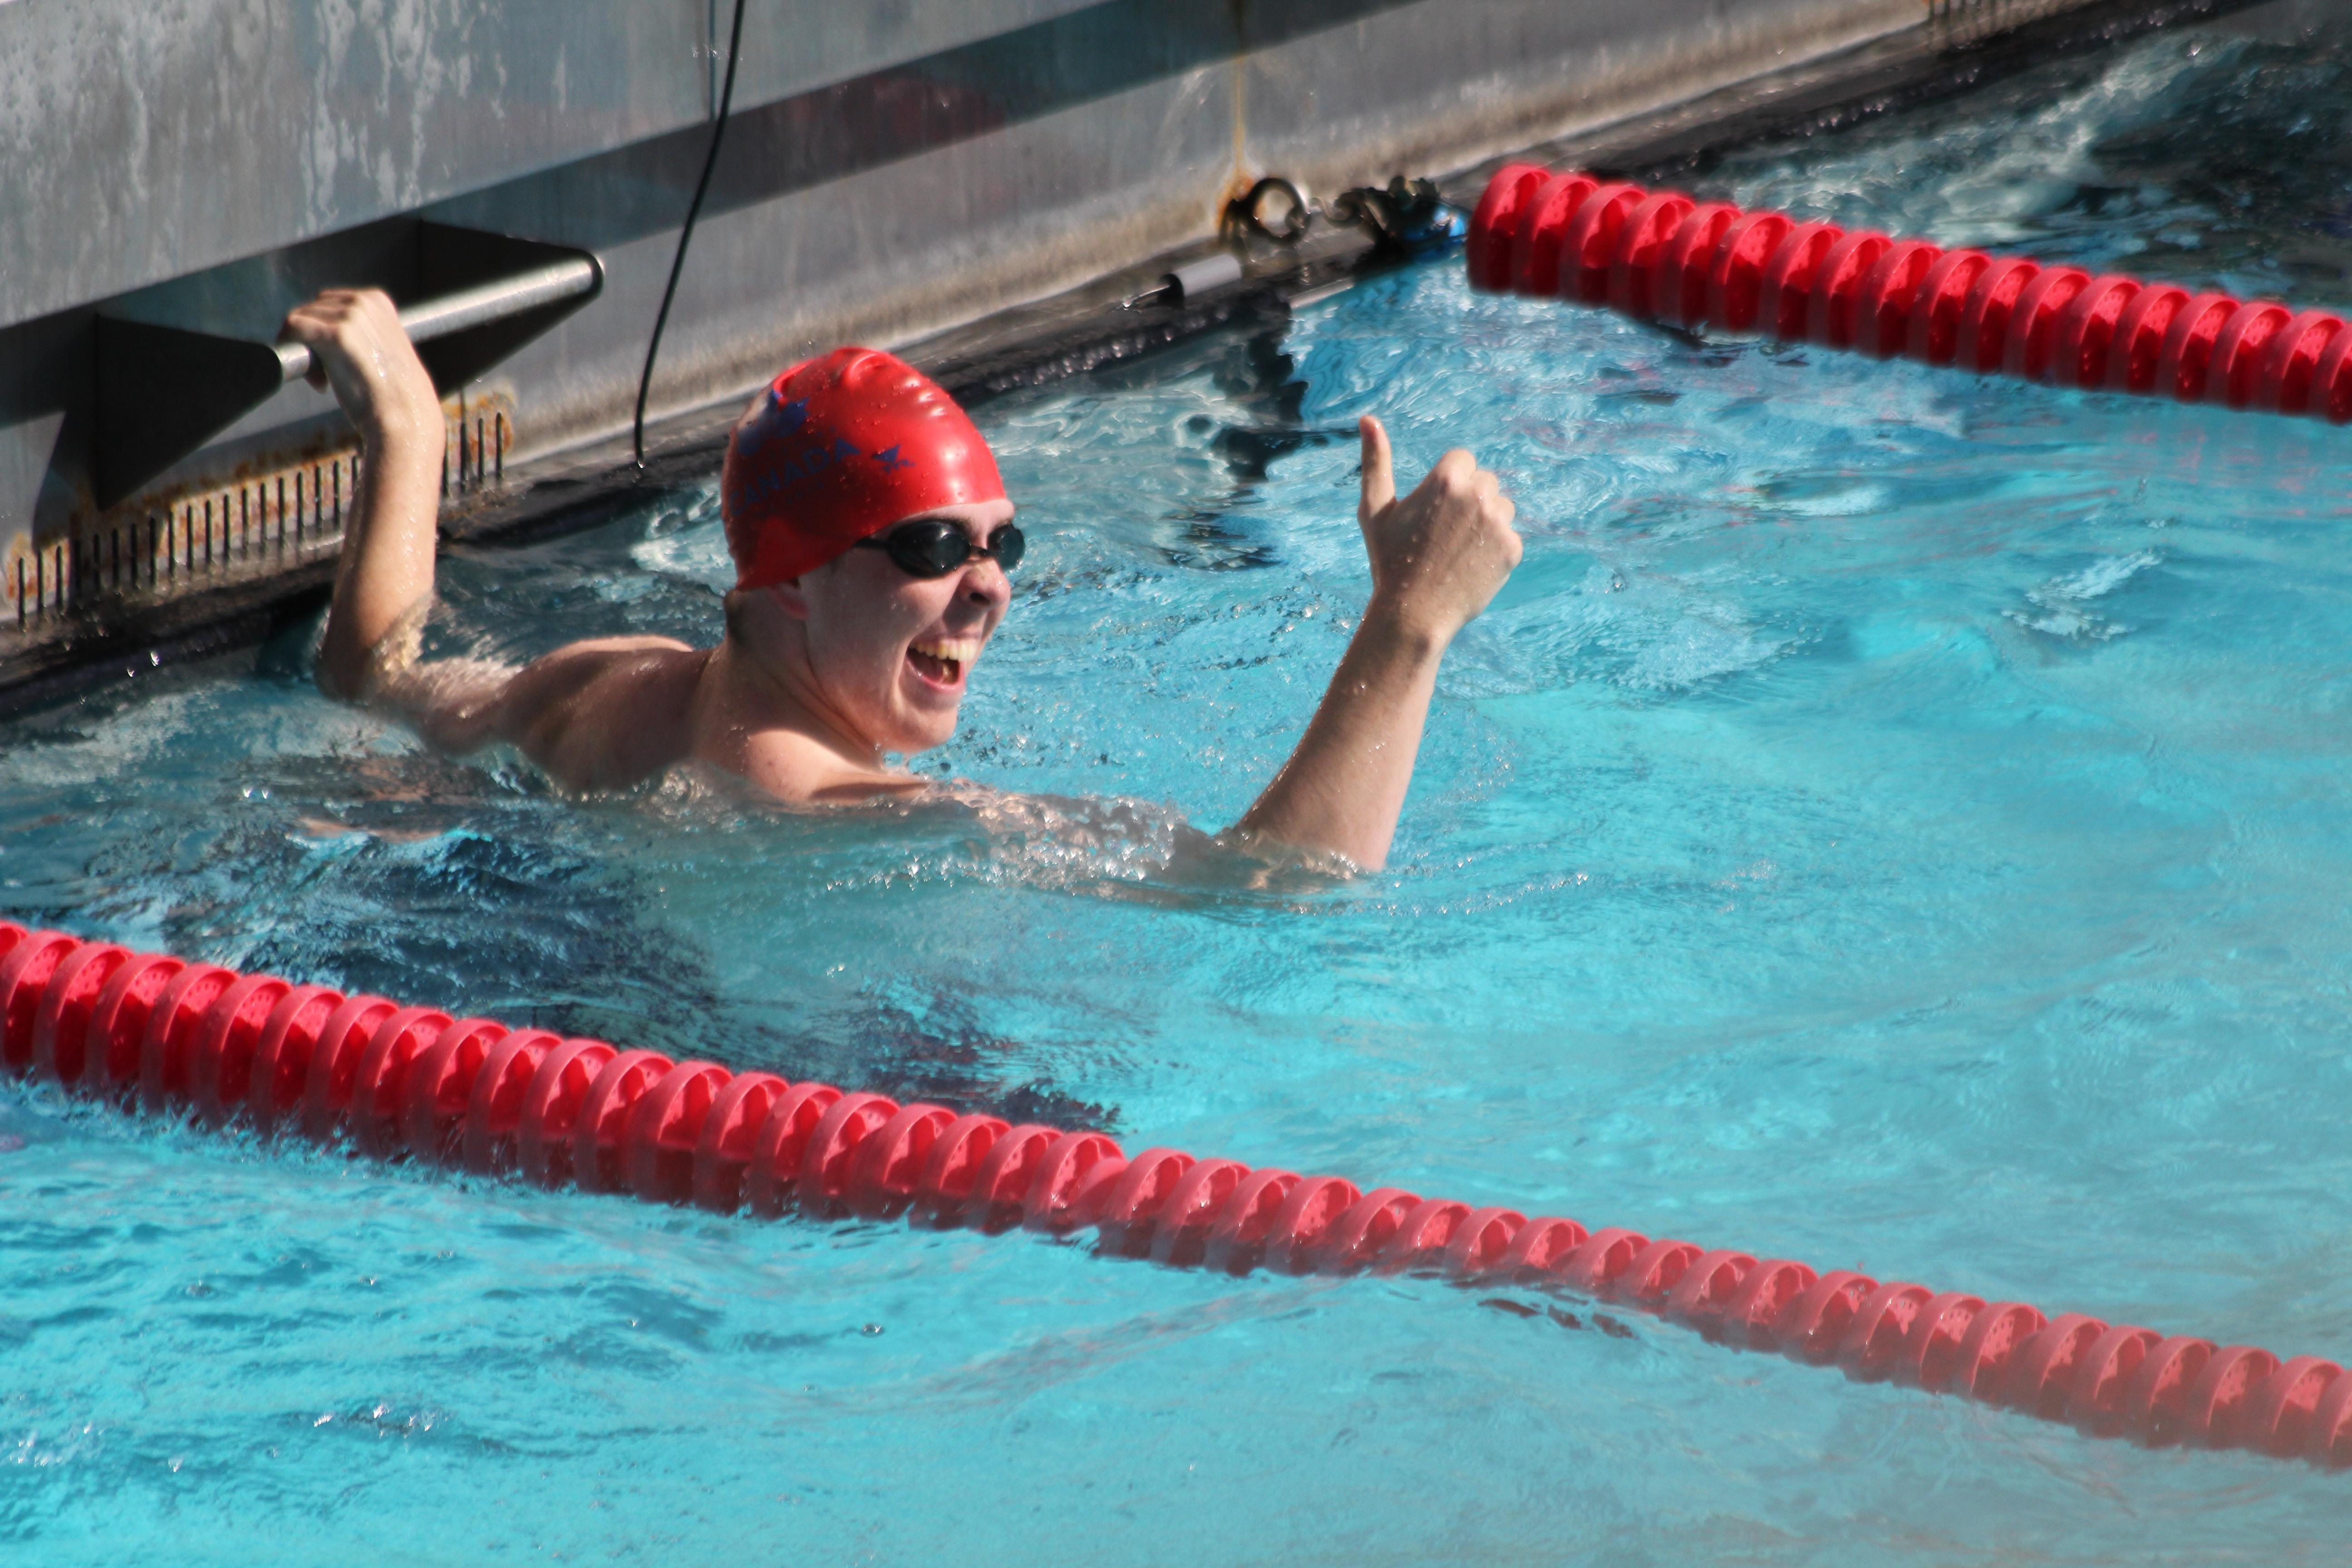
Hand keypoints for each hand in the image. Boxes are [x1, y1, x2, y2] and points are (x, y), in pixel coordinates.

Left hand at [278, 289, 440, 446]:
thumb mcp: (381, 348)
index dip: (322, 331)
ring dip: (303, 350)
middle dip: (311, 339)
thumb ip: (358, 333)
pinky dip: (293, 351)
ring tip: (324, 380)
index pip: (328, 303)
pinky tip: (316, 379)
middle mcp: (364, 301)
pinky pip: (293, 328)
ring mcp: (351, 316)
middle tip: (326, 375)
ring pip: (298, 319)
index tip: (332, 361)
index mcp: (377, 300)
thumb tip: (321, 336)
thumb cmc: (394, 394)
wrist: (405, 417)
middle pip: (311, 309)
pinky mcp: (336, 334)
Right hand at [1355, 414, 1521, 644]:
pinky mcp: (1512, 548)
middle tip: (1443, 534)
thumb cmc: (1389, 561)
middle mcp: (1477, 495)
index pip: (1463, 460)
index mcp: (1447, 479)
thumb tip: (1368, 419)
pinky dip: (1494, 550)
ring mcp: (1498, 522)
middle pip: (1485, 481)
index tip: (1433, 511)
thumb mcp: (1374, 509)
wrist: (1413, 614)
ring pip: (1502, 507)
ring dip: (1486, 522)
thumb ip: (1376, 461)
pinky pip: (1509, 536)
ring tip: (1457, 550)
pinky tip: (1470, 566)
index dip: (1447, 485)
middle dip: (1469, 501)